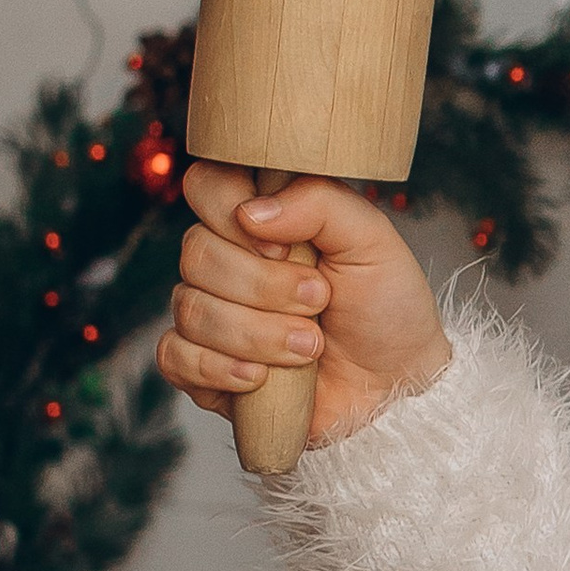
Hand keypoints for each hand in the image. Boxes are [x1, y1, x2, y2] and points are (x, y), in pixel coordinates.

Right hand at [159, 166, 451, 448]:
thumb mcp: (372, 241)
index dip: (231, 212)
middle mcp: (228, 261)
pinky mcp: (203, 366)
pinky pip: (175, 356)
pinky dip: (220, 368)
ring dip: (257, 334)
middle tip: (318, 301)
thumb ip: (319, 203)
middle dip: (264, 286)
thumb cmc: (385, 309)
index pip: (206, 185)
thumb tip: (251, 211)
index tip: (284, 247)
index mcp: (263, 219)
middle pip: (196, 253)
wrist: (394, 385)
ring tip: (310, 346)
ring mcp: (211, 314)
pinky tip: (261, 377)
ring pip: (191, 308)